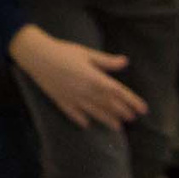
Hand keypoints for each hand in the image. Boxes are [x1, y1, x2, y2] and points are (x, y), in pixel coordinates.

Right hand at [11, 25, 147, 128]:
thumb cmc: (62, 50)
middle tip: (132, 119)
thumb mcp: (86, 53)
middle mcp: (86, 91)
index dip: (132, 101)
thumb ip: (106, 61)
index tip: (143, 109)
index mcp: (94, 78)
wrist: (35, 54)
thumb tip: (125, 62)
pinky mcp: (60, 100)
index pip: (118, 92)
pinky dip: (81, 119)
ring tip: (118, 127)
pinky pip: (73, 113)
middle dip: (122, 112)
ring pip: (94, 112)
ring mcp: (73, 97)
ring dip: (107, 119)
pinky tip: (87, 125)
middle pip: (108, 104)